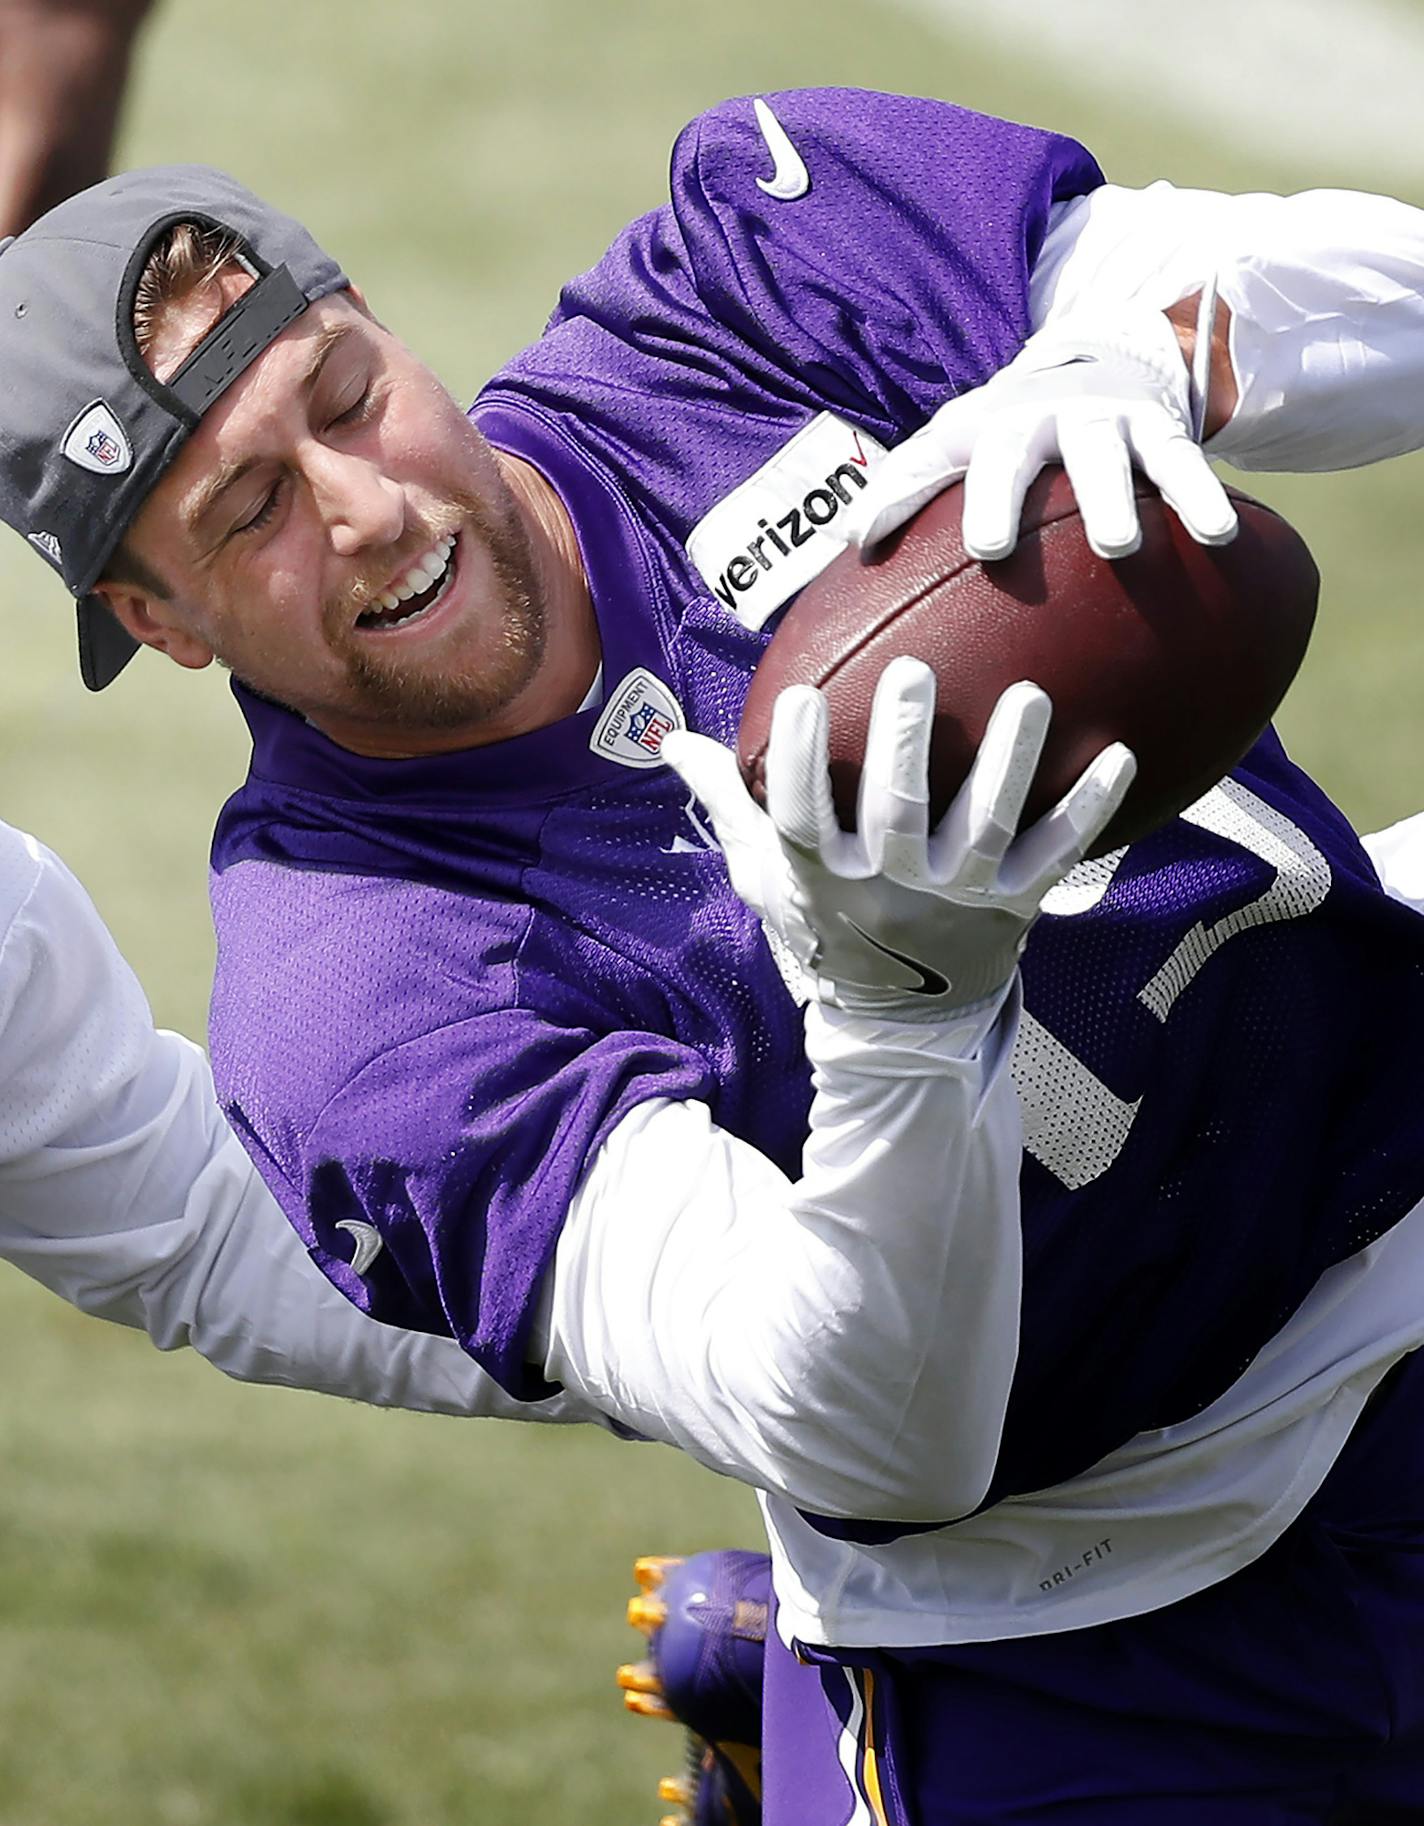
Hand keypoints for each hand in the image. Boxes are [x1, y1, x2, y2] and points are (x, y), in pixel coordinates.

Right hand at [662, 660, 1134, 1021]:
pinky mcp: (1017, 906)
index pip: (802, 817)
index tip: (797, 695)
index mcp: (825, 877)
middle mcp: (893, 889)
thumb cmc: (828, 927)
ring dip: (1011, 760)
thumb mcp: (768, 876)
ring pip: (988, 825)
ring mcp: (960, 899)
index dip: (797, 760)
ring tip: (1029, 695)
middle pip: (899, 813)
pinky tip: (1119, 752)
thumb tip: (672, 740)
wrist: (901, 1022)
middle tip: (914, 671)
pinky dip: (1089, 807)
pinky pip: (1059, 853)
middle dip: (907, 742)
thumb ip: (730, 803)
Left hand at [841, 302, 1237, 562]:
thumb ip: (905, 486)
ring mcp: (1108, 423)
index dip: (907, 494)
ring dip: (1115, 500)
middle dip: (1003, 496)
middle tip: (988, 549)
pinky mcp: (1161, 432)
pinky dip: (1201, 498)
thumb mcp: (957, 440)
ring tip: (1119, 548)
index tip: (899, 544)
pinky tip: (1218, 536)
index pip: (940, 458)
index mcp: (989, 425)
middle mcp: (1045, 418)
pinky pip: (1184, 466)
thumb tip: (848, 542)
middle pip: (1021, 454)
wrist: (1106, 358)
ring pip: (1110, 459)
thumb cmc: (1013, 425)